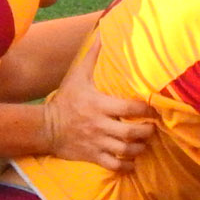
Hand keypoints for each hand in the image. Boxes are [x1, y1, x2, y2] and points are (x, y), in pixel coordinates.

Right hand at [43, 41, 155, 169]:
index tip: (155, 110)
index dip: (147, 110)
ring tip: (143, 143)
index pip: (130, 109)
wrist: (45, 127)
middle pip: (131, 132)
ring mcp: (96, 142)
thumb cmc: (66, 100)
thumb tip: (102, 33)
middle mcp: (100, 125)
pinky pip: (113, 165)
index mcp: (99, 105)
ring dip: (139, 149)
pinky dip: (126, 166)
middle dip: (147, 132)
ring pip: (125, 150)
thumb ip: (93, 56)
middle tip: (152, 128)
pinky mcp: (92, 156)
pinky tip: (132, 161)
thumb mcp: (78, 76)